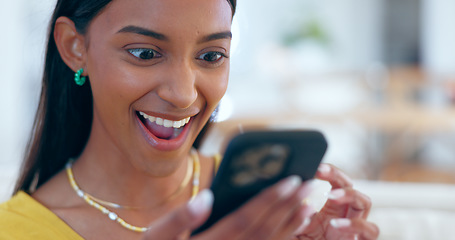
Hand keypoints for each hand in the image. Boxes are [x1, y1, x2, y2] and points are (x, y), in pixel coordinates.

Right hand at [141, 176, 314, 239]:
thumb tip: (207, 196)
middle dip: (289, 207)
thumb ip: (178, 219)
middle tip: (311, 185)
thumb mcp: (156, 238)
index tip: (291, 180)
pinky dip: (285, 237)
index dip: (268, 200)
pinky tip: (298, 224)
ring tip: (311, 203)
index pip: (244, 219)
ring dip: (292, 223)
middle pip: (263, 231)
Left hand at [294, 163, 379, 239]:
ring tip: (331, 196)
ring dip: (349, 195)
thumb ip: (293, 210)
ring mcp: (354, 227)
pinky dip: (354, 226)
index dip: (327, 171)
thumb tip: (285, 189)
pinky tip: (335, 225)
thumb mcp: (294, 226)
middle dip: (337, 176)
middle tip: (321, 172)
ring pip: (365, 202)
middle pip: (350, 185)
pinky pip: (369, 230)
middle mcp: (345, 214)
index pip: (334, 181)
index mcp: (330, 207)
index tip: (314, 165)